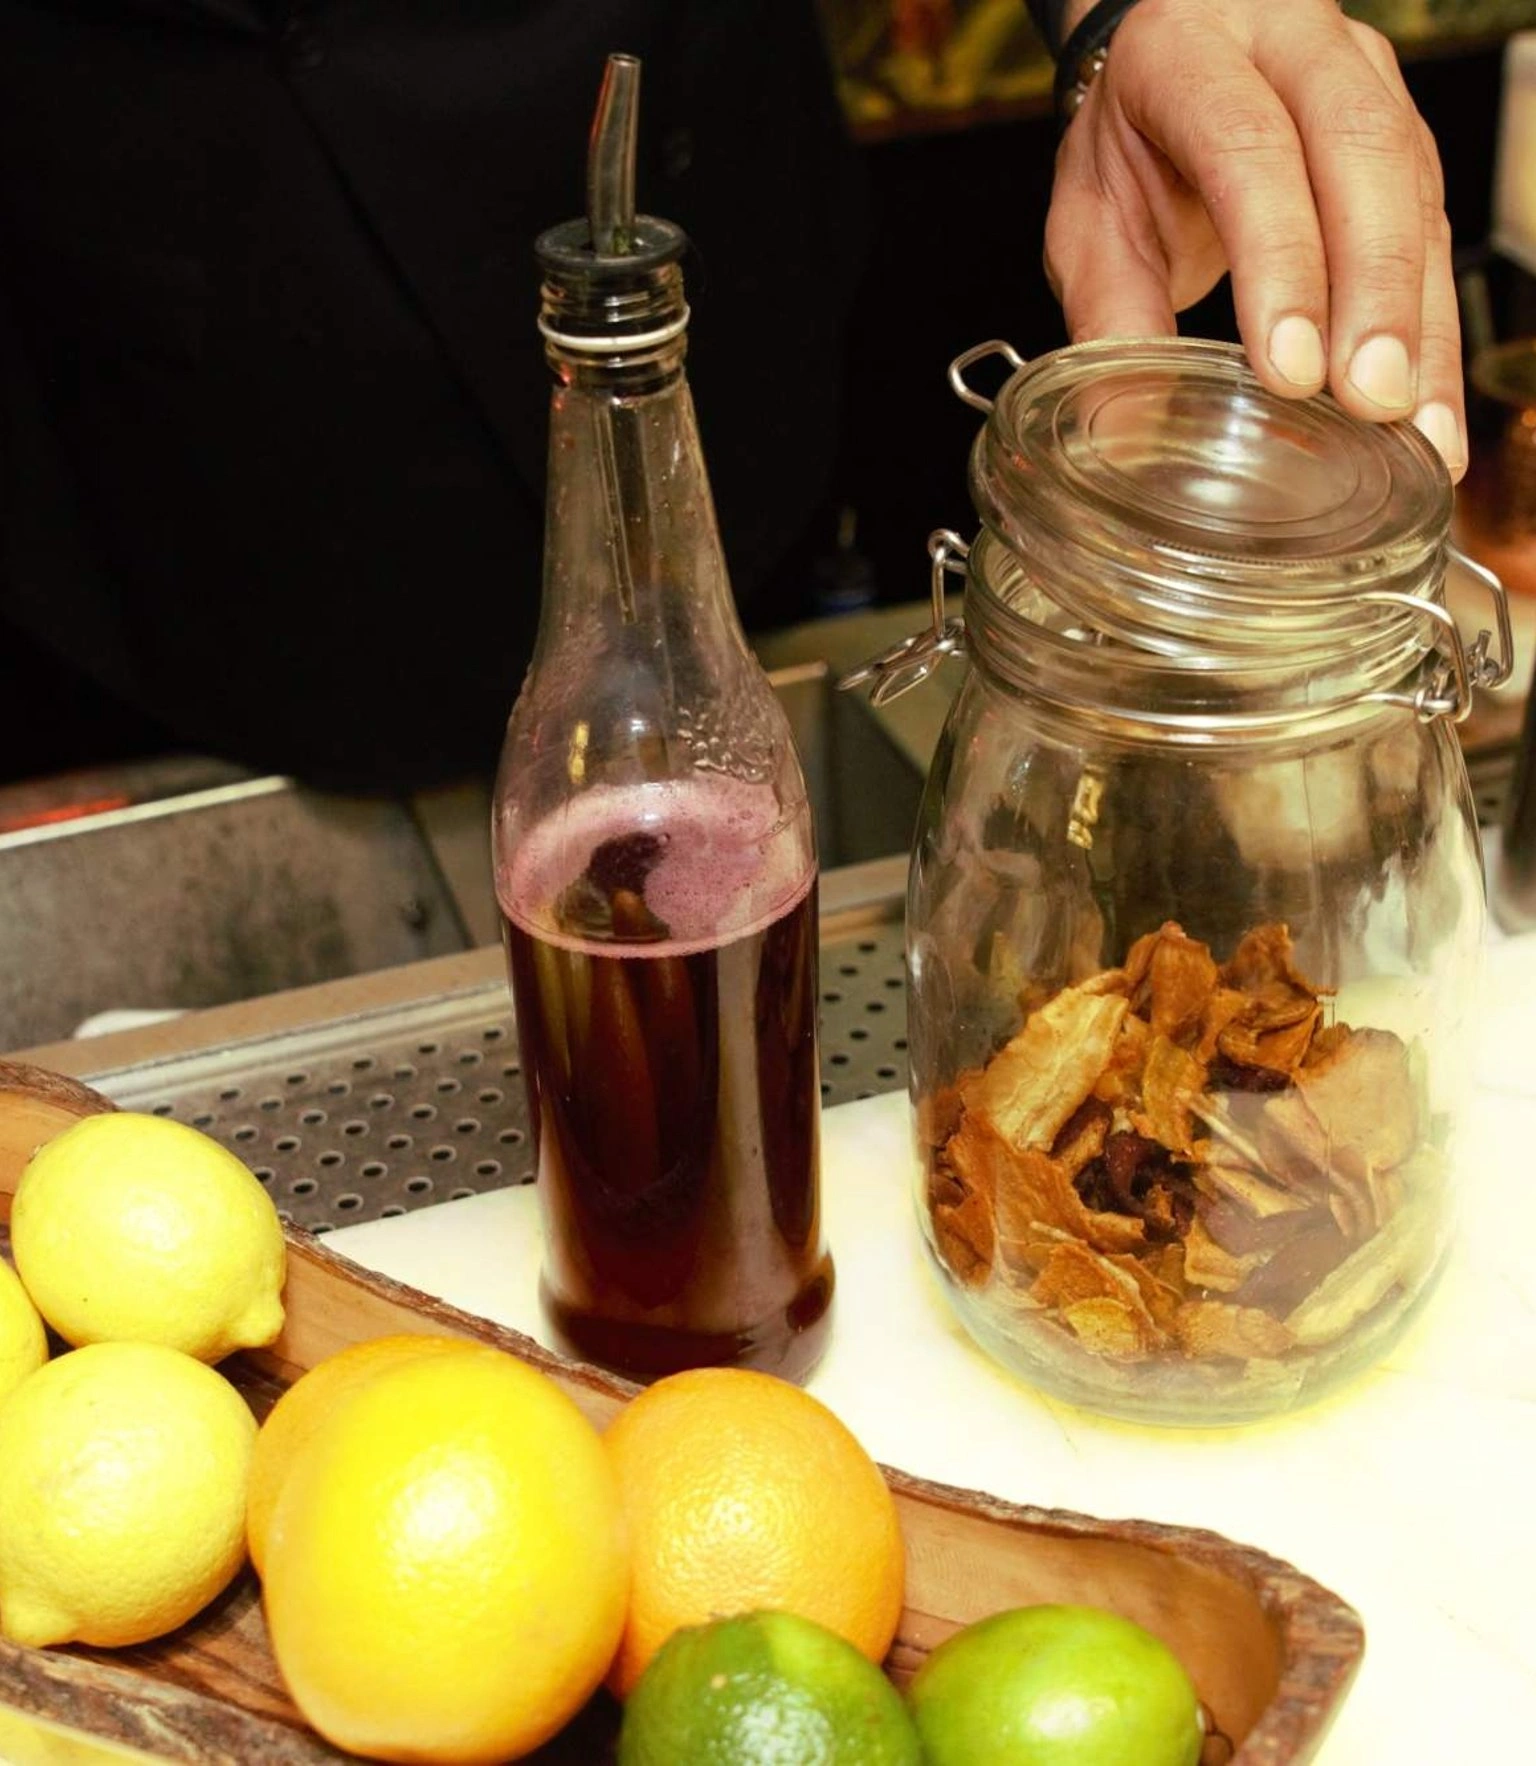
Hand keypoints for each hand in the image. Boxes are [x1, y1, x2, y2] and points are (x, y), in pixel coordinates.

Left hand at [1043, 0, 1465, 478]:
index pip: (1248, 146)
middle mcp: (1295, 45)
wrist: (1170, 65)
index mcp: (1191, 53)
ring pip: (1414, 191)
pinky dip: (1436, 329)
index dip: (1279, 258)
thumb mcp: (1090, 223)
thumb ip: (1110, 314)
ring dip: (1420, 322)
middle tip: (1371, 402)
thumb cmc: (1127, 147)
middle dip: (1374, 292)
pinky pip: (1438, 228)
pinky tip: (1430, 409)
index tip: (1289, 367)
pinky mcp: (1407, 136)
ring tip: (1415, 430)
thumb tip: (1124, 431)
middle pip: (1360, 155)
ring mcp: (1366, 80)